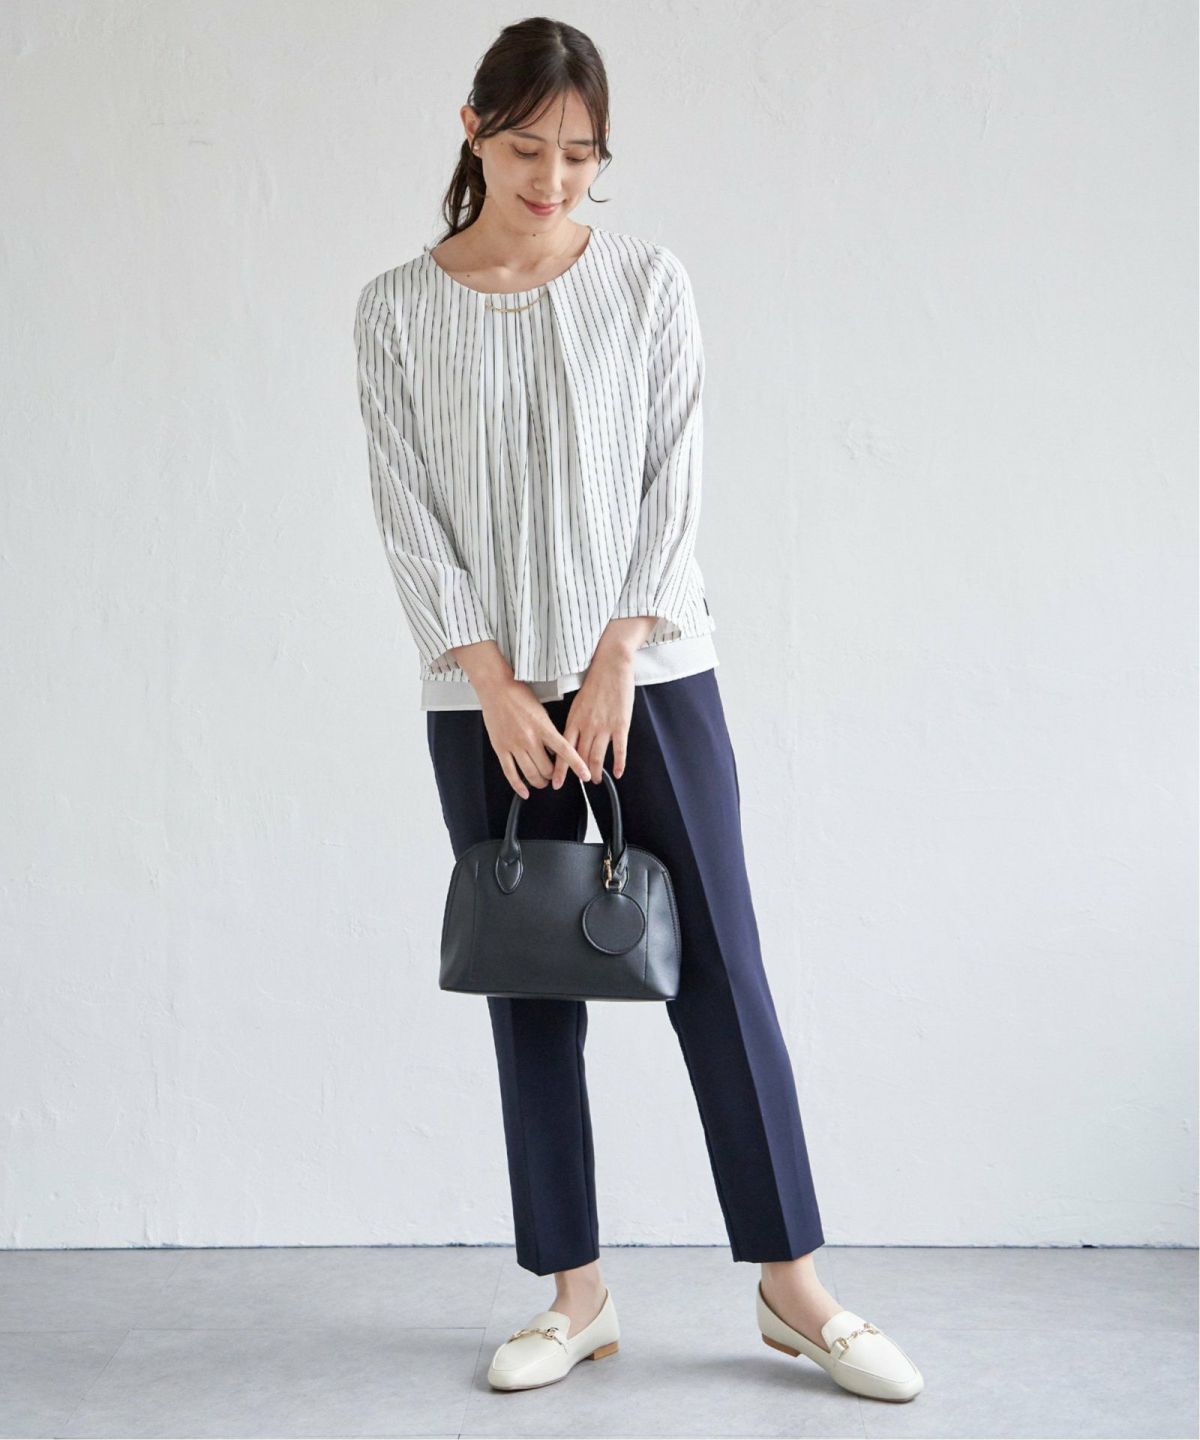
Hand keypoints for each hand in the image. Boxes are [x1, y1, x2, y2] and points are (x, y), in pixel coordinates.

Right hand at [476, 673, 591, 798]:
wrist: (496, 688)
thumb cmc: (519, 695)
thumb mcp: (542, 711)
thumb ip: (550, 731)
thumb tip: (559, 748)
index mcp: (543, 727)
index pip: (565, 750)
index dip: (576, 765)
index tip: (585, 775)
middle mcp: (529, 738)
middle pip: (547, 768)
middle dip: (553, 775)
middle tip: (554, 775)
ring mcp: (514, 745)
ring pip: (530, 774)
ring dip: (539, 782)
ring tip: (542, 781)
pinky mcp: (500, 749)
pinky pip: (510, 773)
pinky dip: (518, 786)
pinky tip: (524, 792)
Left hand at [551, 648, 636, 787]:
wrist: (611, 664)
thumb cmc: (595, 680)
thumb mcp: (578, 702)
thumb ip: (575, 721)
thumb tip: (571, 737)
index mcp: (573, 719)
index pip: (563, 750)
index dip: (560, 769)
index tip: (556, 783)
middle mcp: (587, 726)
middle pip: (580, 757)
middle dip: (580, 774)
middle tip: (582, 782)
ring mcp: (604, 726)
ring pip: (597, 757)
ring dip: (597, 772)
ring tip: (596, 780)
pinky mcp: (621, 724)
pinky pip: (619, 749)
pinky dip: (618, 763)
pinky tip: (618, 773)